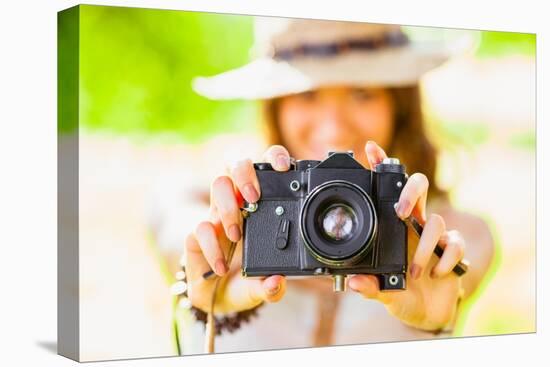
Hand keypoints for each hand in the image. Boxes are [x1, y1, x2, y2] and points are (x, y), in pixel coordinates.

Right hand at [184, 145, 290, 313]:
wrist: (213, 296)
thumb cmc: (242, 280)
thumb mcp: (260, 287)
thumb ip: (270, 288)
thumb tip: (277, 283)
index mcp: (261, 207)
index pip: (267, 169)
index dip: (274, 158)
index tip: (284, 167)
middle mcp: (238, 204)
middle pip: (238, 165)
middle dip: (245, 173)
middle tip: (254, 197)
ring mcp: (217, 215)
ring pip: (218, 184)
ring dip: (228, 205)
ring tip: (236, 233)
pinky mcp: (197, 233)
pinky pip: (200, 227)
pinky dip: (212, 247)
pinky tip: (221, 266)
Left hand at [348, 141, 464, 330]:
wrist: (426, 312)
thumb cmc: (399, 292)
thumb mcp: (381, 291)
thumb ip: (369, 286)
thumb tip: (355, 283)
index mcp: (391, 227)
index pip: (387, 190)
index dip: (381, 167)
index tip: (370, 148)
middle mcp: (413, 224)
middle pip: (419, 186)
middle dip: (412, 192)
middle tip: (401, 212)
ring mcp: (434, 235)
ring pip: (437, 221)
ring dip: (424, 248)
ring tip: (413, 273)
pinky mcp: (452, 250)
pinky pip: (456, 243)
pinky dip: (447, 259)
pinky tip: (437, 273)